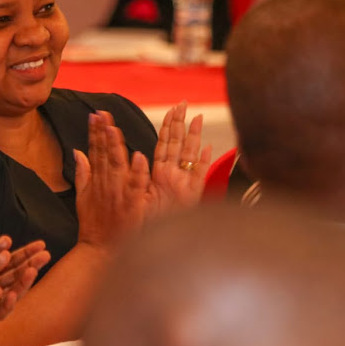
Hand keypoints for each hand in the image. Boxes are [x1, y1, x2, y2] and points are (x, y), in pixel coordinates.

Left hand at [0, 217, 49, 334]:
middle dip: (31, 265)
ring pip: (10, 294)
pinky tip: (10, 295)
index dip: (26, 253)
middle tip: (45, 254)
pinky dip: (4, 305)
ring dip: (22, 284)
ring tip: (31, 271)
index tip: (40, 244)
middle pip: (16, 276)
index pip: (11, 261)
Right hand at [75, 111, 149, 249]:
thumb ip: (82, 173)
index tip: (96, 115)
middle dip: (103, 132)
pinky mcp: (130, 206)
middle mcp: (105, 184)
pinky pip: (135, 186)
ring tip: (115, 128)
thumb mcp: (82, 196)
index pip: (96, 151)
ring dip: (116, 147)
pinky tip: (140, 157)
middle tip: (103, 114)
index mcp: (96, 180)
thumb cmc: (93, 224)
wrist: (99, 250)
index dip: (95, 133)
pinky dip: (137, 172)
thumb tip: (77, 152)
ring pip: (117, 165)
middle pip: (104, 154)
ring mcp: (117, 194)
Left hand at [144, 102, 211, 219]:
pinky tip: (209, 148)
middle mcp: (173, 176)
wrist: (150, 241)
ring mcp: (183, 184)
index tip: (172, 109)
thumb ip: (136, 176)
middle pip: (178, 144)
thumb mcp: (136, 194)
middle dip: (181, 124)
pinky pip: (199, 177)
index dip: (168, 126)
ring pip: (190, 155)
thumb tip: (136, 154)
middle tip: (183, 104)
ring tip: (197, 118)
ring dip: (194, 137)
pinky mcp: (191, 196)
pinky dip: (204, 163)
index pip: (164, 144)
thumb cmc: (142, 221)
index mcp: (160, 174)